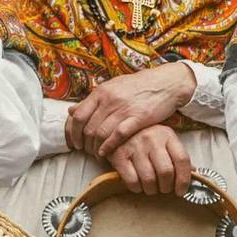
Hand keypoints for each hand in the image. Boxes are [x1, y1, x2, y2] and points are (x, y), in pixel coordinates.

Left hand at [66, 62, 196, 157]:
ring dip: (95, 147)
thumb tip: (71, 110)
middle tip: (86, 152)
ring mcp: (124, 108)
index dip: (72, 133)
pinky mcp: (138, 118)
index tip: (74, 143)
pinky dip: (108, 146)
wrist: (165, 83)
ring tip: (96, 154)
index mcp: (101, 92)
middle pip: (88, 127)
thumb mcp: (112, 88)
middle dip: (84, 144)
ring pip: (101, 133)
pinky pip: (118, 135)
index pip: (78, 116)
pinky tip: (105, 153)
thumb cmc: (137, 87)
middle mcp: (110, 99)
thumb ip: (91, 100)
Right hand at [106, 123, 192, 193]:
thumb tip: (194, 175)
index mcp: (167, 135)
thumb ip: (178, 157)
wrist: (116, 131)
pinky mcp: (119, 156)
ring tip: (151, 188)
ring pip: (149, 179)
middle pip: (166, 172)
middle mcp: (152, 139)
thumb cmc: (146, 139)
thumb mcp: (165, 142)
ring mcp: (135, 147)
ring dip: (152, 190)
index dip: (184, 180)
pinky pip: (132, 181)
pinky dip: (137, 188)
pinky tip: (138, 185)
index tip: (181, 191)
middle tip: (164, 189)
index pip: (182, 160)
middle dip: (167, 187)